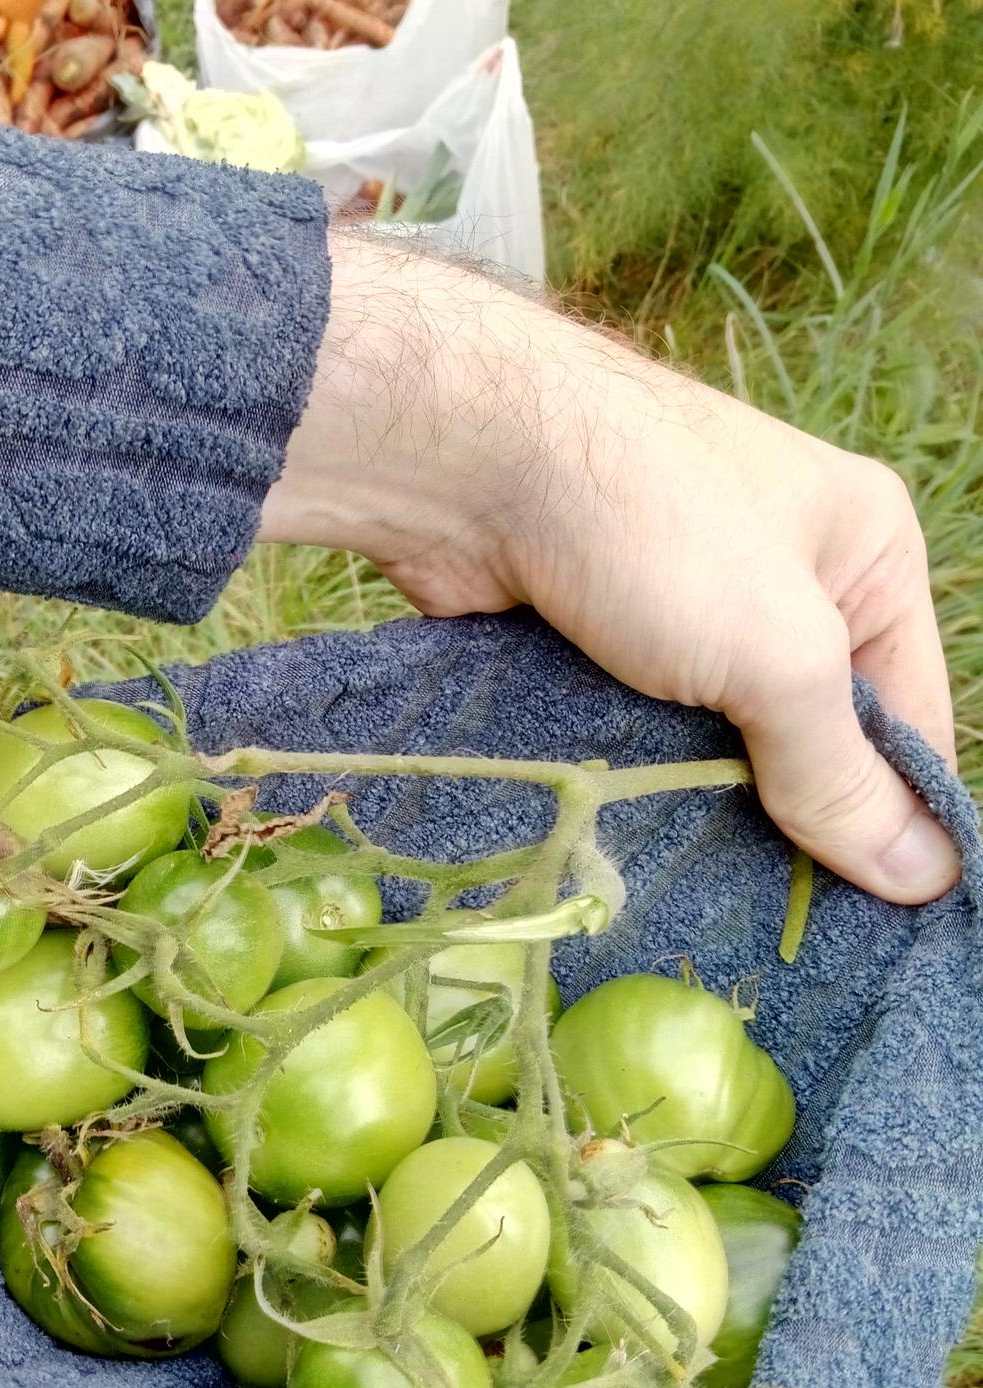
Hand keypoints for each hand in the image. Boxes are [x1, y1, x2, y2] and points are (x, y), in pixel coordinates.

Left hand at [259, 230, 958, 904]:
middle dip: (787, 824)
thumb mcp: (776, 655)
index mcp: (864, 551)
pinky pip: (632, 734)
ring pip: (711, 745)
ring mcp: (677, 607)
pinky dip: (628, 785)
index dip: (893, 820)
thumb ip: (840, 771)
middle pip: (807, 737)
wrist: (461, 459)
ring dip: (697, 813)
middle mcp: (780, 575)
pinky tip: (621, 856)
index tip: (868, 921)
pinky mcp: (590, 640)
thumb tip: (926, 878)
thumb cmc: (648, 528)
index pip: (910, 716)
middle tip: (772, 928)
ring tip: (695, 907)